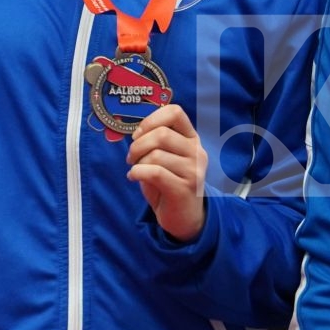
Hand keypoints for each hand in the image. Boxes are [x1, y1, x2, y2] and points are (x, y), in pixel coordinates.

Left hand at [126, 104, 207, 242]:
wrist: (183, 217)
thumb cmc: (168, 183)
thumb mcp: (164, 157)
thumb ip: (155, 141)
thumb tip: (137, 133)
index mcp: (192, 139)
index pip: (175, 112)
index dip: (151, 119)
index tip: (139, 134)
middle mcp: (197, 152)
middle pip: (161, 134)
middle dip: (138, 145)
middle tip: (131, 157)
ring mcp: (193, 171)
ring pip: (156, 154)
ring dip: (137, 162)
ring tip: (136, 170)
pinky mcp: (184, 188)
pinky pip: (154, 172)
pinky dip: (137, 173)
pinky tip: (134, 177)